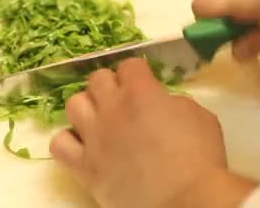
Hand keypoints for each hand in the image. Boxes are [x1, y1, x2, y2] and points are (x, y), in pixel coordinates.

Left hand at [49, 58, 256, 207]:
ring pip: (73, 104)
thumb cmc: (200, 159)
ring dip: (87, 108)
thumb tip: (161, 104)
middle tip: (123, 102)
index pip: (128, 65)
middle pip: (96, 79)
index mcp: (141, 92)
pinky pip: (59, 144)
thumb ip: (174, 102)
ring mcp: (94, 136)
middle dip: (110, 86)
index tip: (144, 83)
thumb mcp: (199, 116)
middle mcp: (112, 108)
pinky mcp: (84, 166)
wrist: (185, 201)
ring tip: (100, 122)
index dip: (137, 73)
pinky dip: (69, 142)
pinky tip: (84, 147)